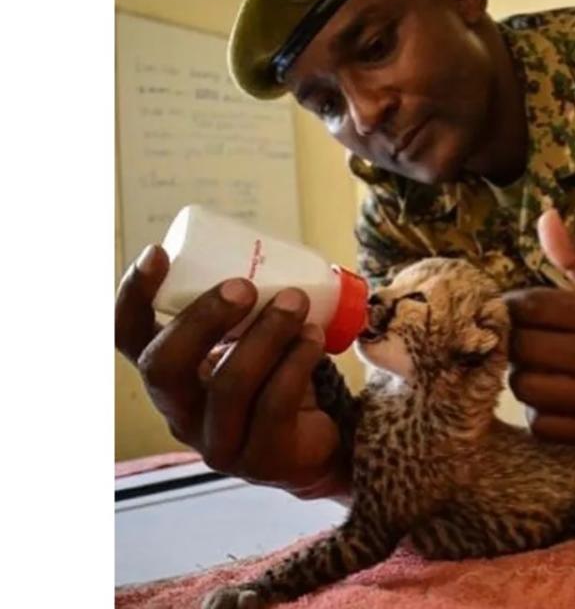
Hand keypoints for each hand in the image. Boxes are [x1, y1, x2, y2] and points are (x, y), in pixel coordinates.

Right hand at [115, 245, 346, 497]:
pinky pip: (274, 406)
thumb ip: (244, 309)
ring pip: (227, 387)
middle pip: (164, 368)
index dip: (133, 298)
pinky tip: (314, 337)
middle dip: (202, 319)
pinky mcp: (261, 459)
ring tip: (296, 301)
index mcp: (169, 376)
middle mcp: (180, 413)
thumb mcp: (248, 342)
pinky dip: (296, 363)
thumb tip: (267, 247)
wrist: (315, 445)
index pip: (127, 339)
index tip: (158, 254)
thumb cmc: (274, 380)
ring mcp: (217, 443)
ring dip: (265, 335)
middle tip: (244, 285)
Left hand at [504, 210, 574, 448]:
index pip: (531, 308)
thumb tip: (544, 215)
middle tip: (524, 340)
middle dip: (513, 342)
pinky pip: (542, 426)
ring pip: (525, 389)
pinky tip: (554, 398)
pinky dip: (540, 413)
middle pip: (522, 350)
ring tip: (539, 368)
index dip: (511, 307)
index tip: (513, 309)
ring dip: (523, 377)